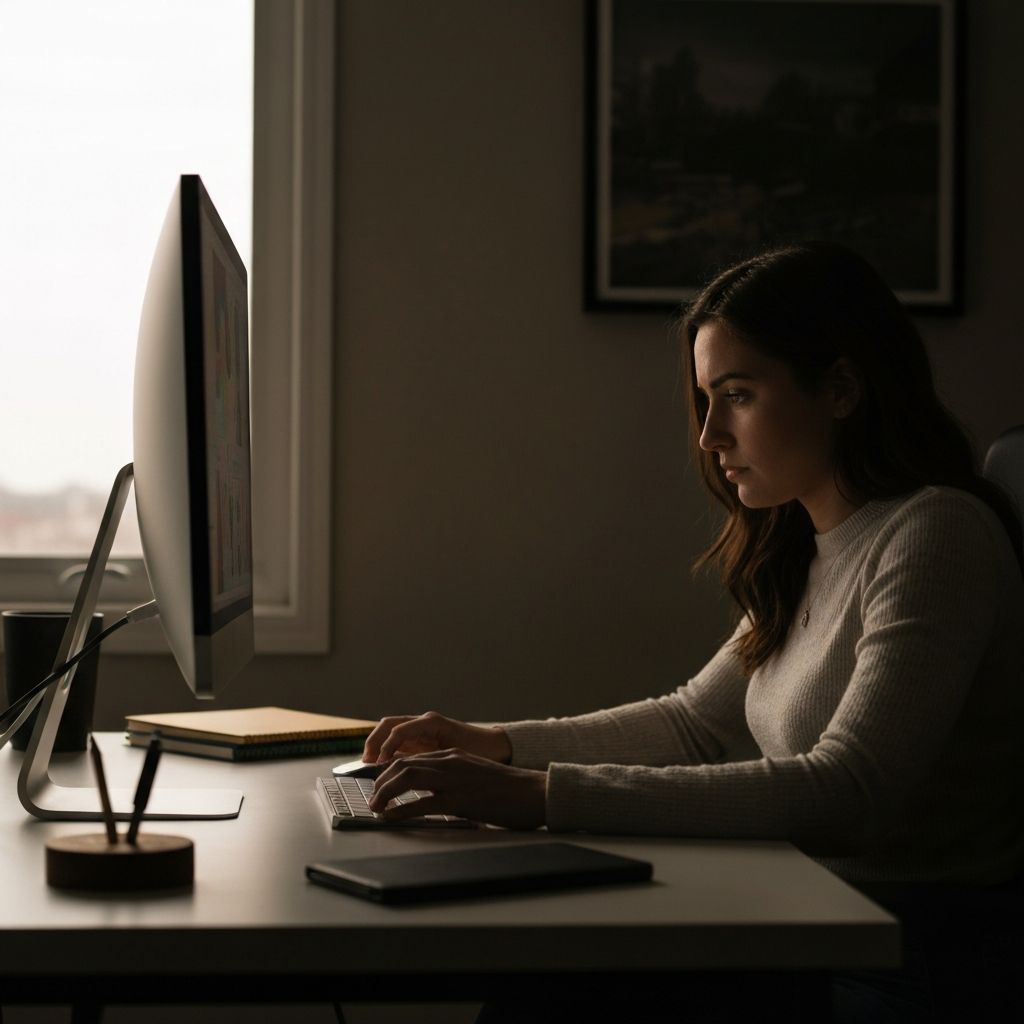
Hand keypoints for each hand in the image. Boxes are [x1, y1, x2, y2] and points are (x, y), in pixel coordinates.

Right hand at [362, 711, 511, 764]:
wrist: (497, 747)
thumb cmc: (481, 752)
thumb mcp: (456, 759)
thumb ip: (432, 764)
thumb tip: (407, 774)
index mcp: (432, 723)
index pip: (400, 729)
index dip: (386, 747)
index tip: (379, 764)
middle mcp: (424, 722)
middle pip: (389, 725)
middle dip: (374, 742)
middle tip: (366, 763)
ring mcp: (422, 729)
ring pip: (390, 731)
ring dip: (377, 745)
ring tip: (369, 765)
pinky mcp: (422, 739)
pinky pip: (398, 742)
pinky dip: (387, 751)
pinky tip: (383, 767)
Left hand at [367, 748, 546, 829]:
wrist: (533, 792)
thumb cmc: (508, 789)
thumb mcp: (475, 775)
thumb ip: (453, 779)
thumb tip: (431, 796)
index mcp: (453, 755)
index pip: (412, 757)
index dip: (390, 771)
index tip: (379, 785)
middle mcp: (450, 761)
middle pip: (404, 765)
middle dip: (381, 781)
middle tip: (373, 798)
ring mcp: (454, 779)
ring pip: (407, 778)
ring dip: (386, 792)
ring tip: (376, 806)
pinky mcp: (460, 799)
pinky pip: (423, 804)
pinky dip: (402, 810)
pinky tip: (392, 817)